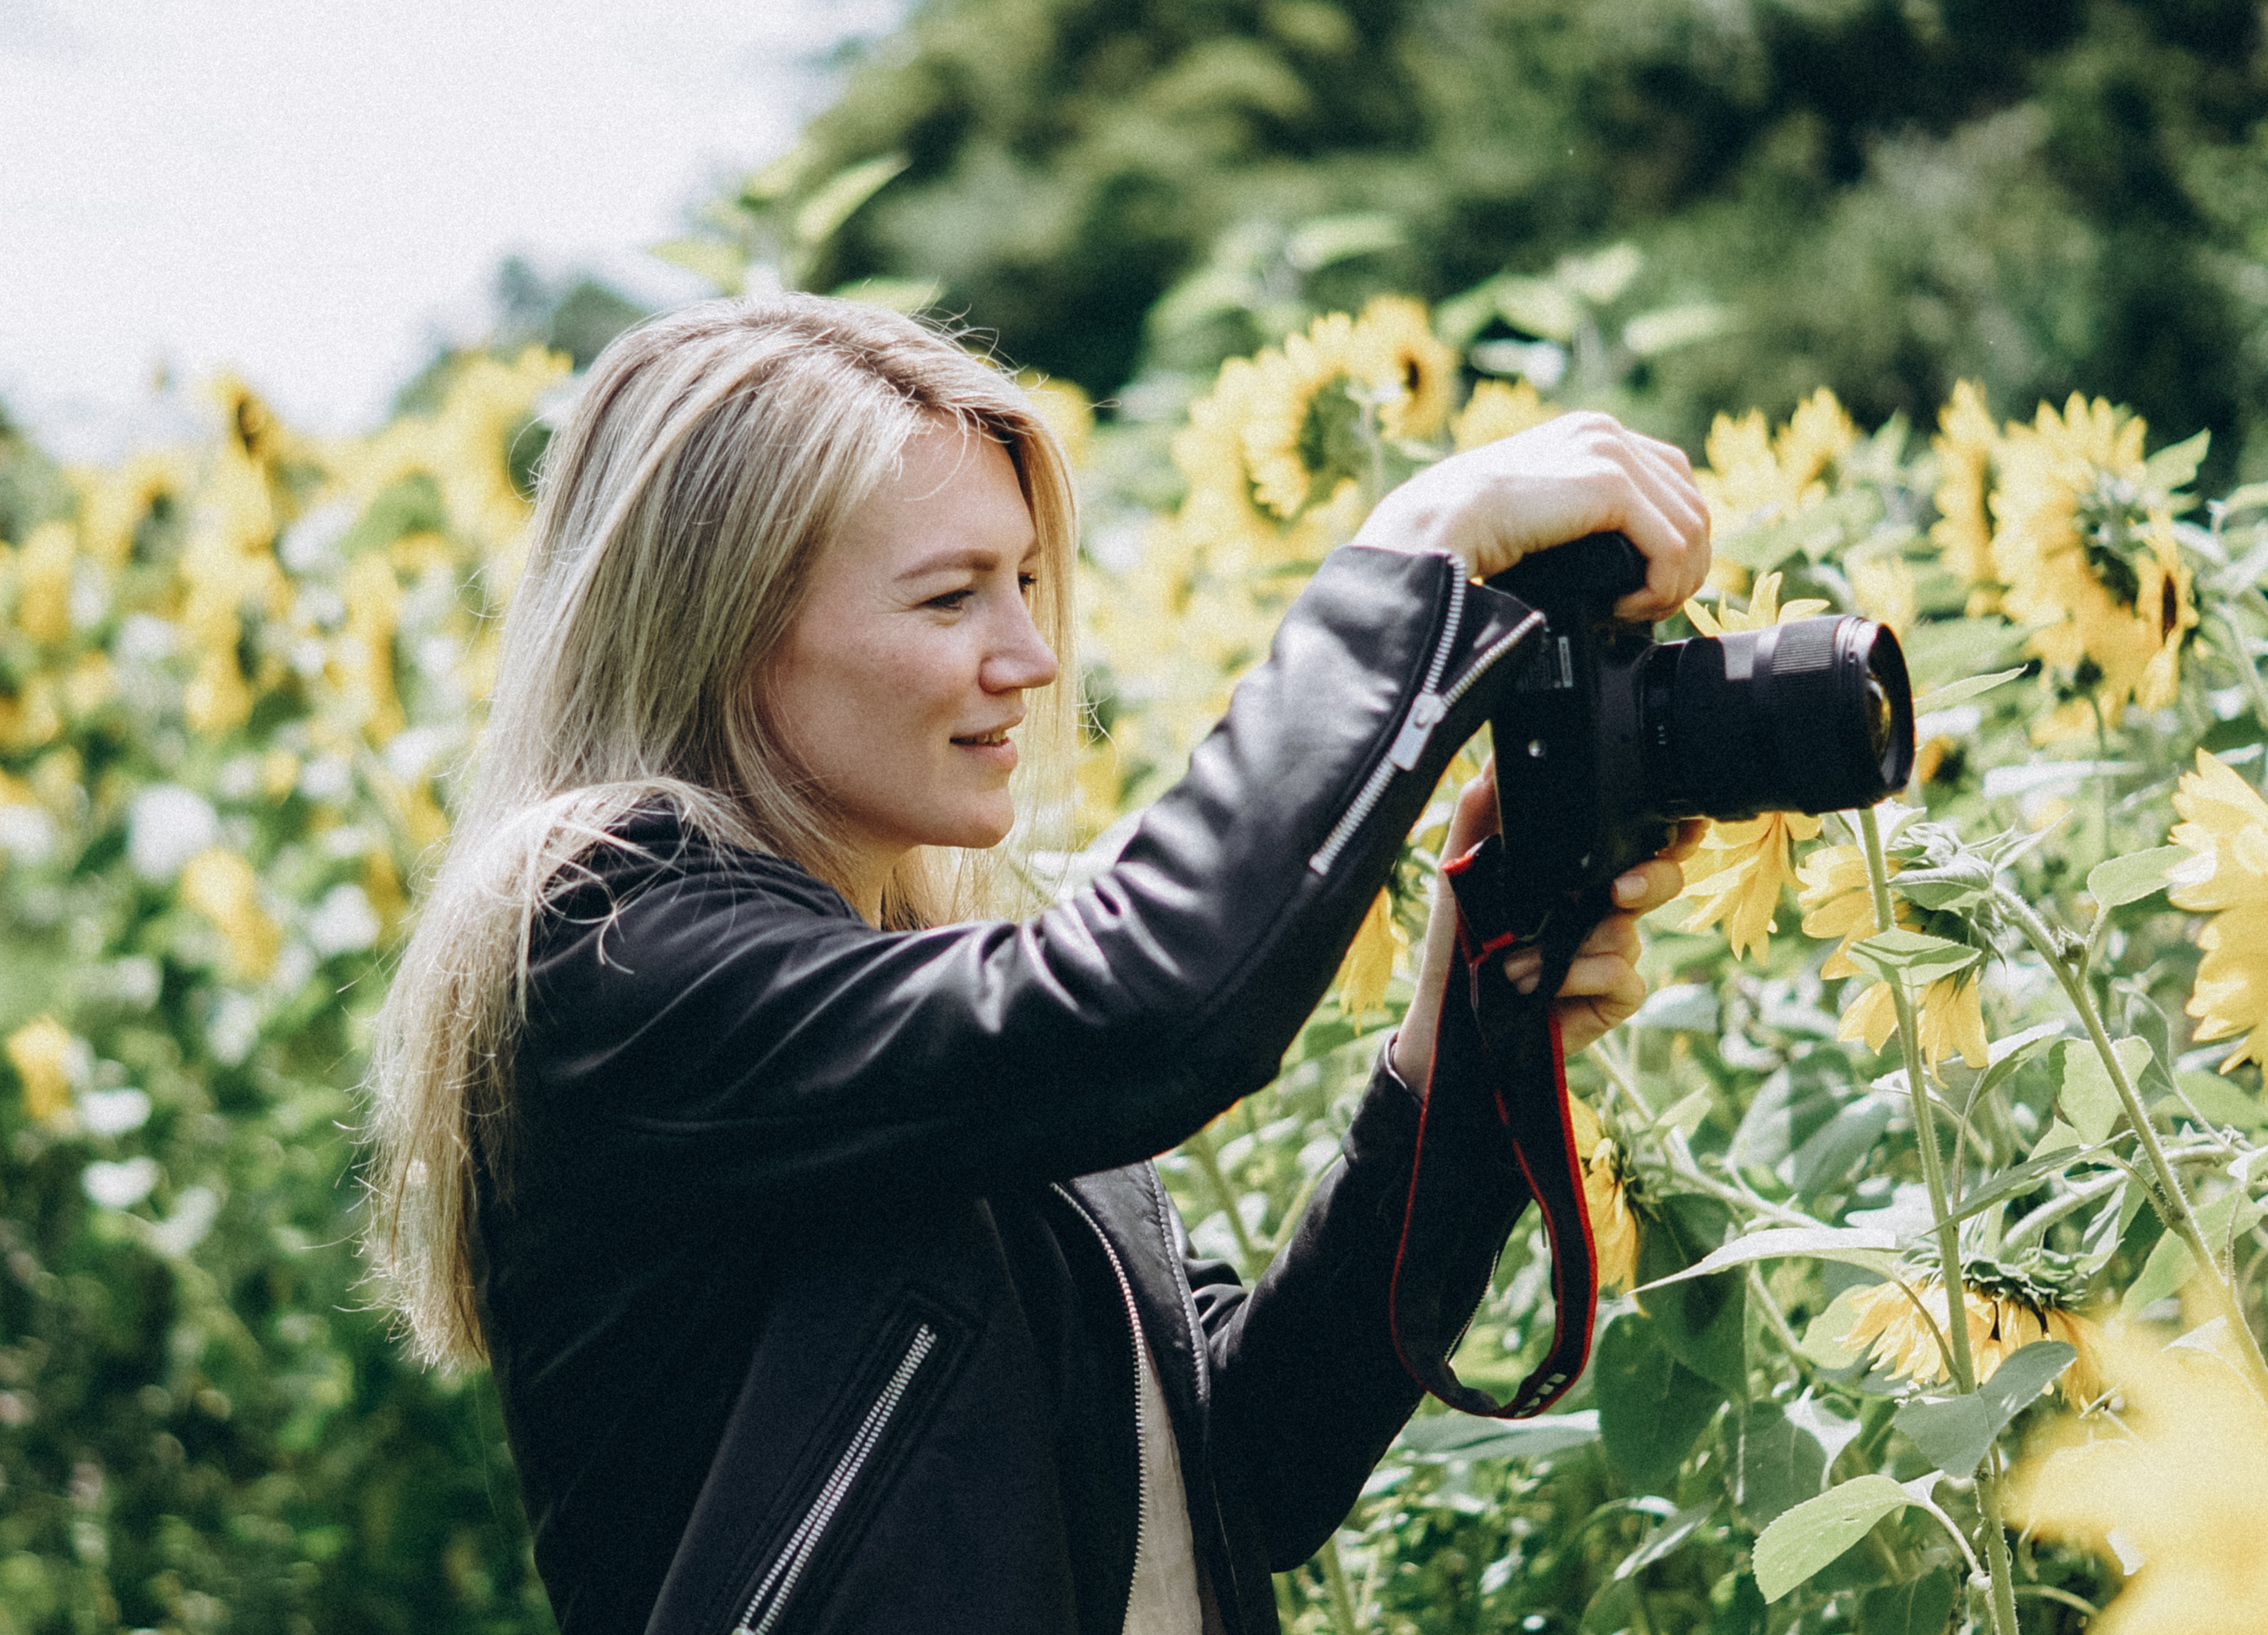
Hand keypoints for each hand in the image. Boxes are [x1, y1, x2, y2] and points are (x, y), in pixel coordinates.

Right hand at [1351, 411, 1709, 621]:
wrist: (1434, 527)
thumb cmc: (1465, 536)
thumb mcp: (1535, 515)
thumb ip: (1574, 518)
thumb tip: (1621, 560)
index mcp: (1590, 436)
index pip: (1672, 483)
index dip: (1672, 542)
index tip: (1641, 589)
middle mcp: (1606, 433)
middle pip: (1692, 504)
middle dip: (1682, 567)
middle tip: (1643, 610)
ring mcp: (1609, 452)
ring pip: (1693, 527)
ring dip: (1673, 583)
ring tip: (1632, 613)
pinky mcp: (1608, 483)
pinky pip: (1672, 547)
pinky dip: (1659, 588)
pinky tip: (1623, 608)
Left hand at [1389, 766, 1703, 1090]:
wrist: (1449, 1016)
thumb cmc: (1458, 940)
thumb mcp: (1459, 868)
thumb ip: (1479, 811)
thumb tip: (1500, 759)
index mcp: (1576, 870)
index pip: (1638, 841)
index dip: (1666, 831)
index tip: (1671, 823)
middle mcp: (1602, 906)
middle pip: (1661, 877)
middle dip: (1649, 878)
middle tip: (1615, 891)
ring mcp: (1612, 951)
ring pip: (1631, 929)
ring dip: (1569, 946)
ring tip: (1512, 959)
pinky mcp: (1614, 994)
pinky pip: (1623, 974)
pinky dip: (1580, 976)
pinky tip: (1537, 984)